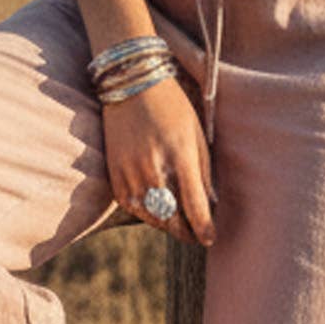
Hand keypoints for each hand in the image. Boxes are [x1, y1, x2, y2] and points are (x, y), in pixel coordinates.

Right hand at [103, 71, 216, 245]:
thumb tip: (209, 204)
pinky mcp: (115, 173)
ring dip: (167, 224)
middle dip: (186, 231)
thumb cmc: (172, 106)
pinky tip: (157, 211)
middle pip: (171, 217)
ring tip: (179, 225)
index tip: (210, 238)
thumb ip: (202, 171)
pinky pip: (131, 206)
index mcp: (180, 155)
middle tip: (196, 235)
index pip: (194, 206)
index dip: (204, 227)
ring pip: (150, 216)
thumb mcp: (197, 134)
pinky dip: (146, 213)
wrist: (132, 84)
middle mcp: (153, 168)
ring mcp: (130, 172)